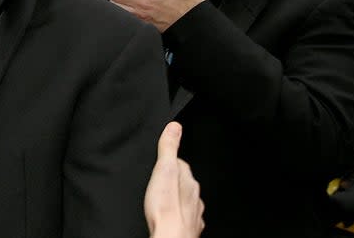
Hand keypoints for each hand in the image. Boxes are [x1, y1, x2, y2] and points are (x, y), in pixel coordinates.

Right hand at [144, 122, 203, 237]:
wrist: (171, 236)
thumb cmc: (165, 208)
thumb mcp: (163, 170)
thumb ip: (169, 148)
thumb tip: (175, 127)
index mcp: (188, 180)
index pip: (181, 163)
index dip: (169, 161)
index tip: (161, 161)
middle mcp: (194, 196)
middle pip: (184, 182)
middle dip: (173, 180)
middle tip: (158, 180)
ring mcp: (194, 213)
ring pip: (186, 200)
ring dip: (176, 198)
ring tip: (163, 197)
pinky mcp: (189, 228)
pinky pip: (185, 217)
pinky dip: (178, 214)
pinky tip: (170, 215)